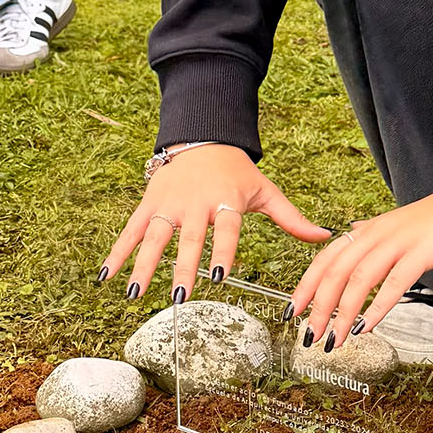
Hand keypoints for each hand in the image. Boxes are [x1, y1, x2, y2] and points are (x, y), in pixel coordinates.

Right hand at [101, 145, 328, 299]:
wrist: (203, 136)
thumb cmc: (238, 172)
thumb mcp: (265, 191)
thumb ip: (292, 218)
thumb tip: (327, 237)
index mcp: (226, 200)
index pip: (226, 229)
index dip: (223, 250)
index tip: (218, 276)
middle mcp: (195, 202)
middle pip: (188, 239)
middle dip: (183, 268)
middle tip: (180, 296)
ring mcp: (169, 203)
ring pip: (154, 237)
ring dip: (143, 265)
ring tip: (135, 294)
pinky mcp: (149, 203)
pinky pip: (130, 230)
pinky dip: (117, 253)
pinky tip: (106, 276)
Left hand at [289, 190, 432, 350]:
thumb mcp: (398, 224)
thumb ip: (373, 233)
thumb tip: (351, 235)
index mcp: (369, 231)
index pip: (326, 258)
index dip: (305, 285)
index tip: (292, 310)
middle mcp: (378, 234)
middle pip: (336, 271)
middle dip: (319, 307)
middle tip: (310, 334)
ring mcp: (399, 242)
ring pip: (360, 279)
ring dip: (343, 313)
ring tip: (336, 338)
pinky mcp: (423, 252)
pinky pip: (394, 282)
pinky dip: (378, 306)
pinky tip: (368, 325)